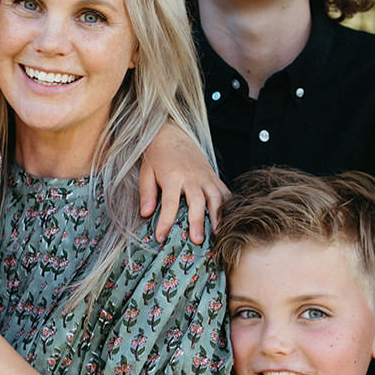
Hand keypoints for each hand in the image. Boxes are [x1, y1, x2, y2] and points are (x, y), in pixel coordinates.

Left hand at [139, 123, 227, 243]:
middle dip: (197, 222)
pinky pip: (224, 190)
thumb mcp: (146, 172)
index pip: (170, 203)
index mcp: (172, 177)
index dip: (165, 222)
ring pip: (215, 197)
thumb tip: (146, 214)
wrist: (171, 134)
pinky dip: (228, 204)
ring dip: (218, 216)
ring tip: (217, 233)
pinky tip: (228, 218)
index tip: (161, 237)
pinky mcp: (212, 175)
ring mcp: (204, 176)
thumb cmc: (157, 155)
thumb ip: (147, 193)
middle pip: (197, 202)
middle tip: (197, 240)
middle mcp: (191, 177)